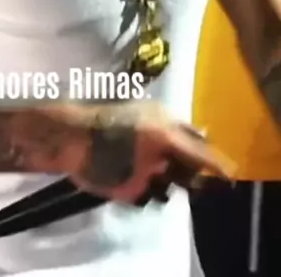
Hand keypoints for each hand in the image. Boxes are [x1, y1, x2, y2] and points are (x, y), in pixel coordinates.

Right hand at [67, 101, 232, 204]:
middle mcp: (158, 162)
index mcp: (164, 136)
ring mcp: (144, 180)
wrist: (75, 136)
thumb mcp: (149, 109)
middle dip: (189, 174)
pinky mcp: (129, 195)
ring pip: (167, 189)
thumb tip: (205, 134)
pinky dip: (143, 187)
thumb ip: (178, 125)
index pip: (201, 156)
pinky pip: (146, 195)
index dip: (218, 165)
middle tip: (179, 165)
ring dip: (164, 181)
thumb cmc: (113, 114)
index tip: (230, 173)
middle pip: (188, 177)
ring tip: (146, 165)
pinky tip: (129, 171)